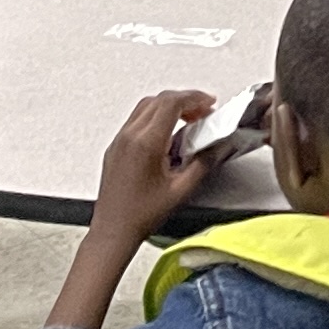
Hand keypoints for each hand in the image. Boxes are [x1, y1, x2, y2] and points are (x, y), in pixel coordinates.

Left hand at [92, 88, 235, 246]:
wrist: (113, 231)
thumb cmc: (139, 216)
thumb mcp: (180, 190)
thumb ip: (203, 164)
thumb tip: (215, 147)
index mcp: (146, 143)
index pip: (171, 103)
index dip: (194, 98)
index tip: (208, 103)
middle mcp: (129, 137)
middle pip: (159, 100)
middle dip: (184, 100)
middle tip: (202, 112)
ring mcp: (119, 141)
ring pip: (145, 106)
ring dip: (168, 107)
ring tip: (187, 122)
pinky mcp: (115, 147)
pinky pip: (136, 120)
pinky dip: (155, 117)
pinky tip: (167, 135)